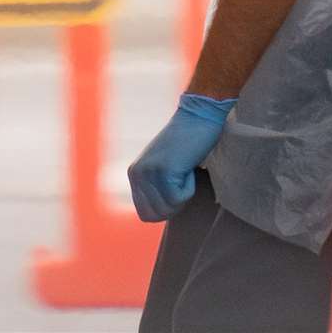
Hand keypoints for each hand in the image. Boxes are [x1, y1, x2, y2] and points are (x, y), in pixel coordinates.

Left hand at [128, 94, 236, 221]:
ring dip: (183, 195)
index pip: (145, 214)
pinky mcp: (163, 171)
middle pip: (156, 215)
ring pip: (168, 209)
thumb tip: (157, 214)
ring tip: (183, 170)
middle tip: (181, 180)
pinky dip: (190, 187)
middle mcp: (136, 174)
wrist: (197, 117)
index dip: (166, 210)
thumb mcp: (162, 167)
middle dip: (175, 205)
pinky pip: (179, 199)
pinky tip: (187, 167)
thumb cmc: (187, 144)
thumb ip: (154, 187)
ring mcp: (148, 173)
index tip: (176, 189)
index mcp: (134, 174)